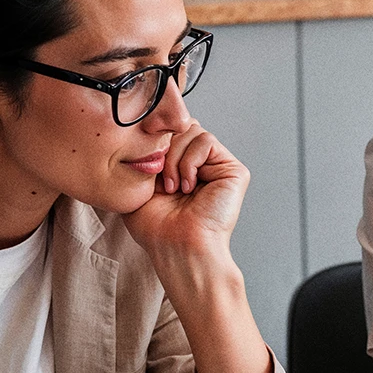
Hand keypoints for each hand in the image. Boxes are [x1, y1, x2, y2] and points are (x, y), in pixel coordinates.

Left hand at [122, 124, 247, 257]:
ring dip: (175, 159)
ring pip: (193, 131)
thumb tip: (151, 127)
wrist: (176, 247)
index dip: (156, 141)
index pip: (170, 131)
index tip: (148, 169)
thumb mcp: (139, 184)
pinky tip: (188, 186)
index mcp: (183, 166)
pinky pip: (206, 141)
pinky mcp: (233, 170)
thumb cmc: (156, 227)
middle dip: (165, 149)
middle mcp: (203, 165)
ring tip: (174, 188)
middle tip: (161, 182)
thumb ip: (145, 154)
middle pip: (182, 126)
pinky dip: (190, 161)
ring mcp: (219, 167)